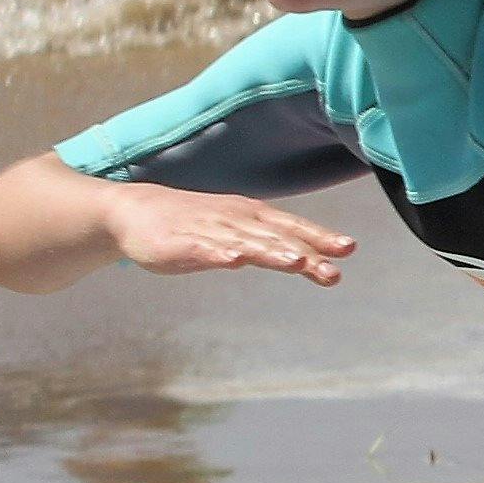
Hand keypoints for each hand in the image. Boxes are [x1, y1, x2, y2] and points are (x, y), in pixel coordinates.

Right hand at [100, 181, 356, 286]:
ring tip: (297, 263)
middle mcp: (235, 220)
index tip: (349, 249)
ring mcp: (208, 230)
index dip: (320, 237)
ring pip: (245, 242)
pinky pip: (203, 248)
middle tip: (334, 271)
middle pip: (276, 238)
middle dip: (306, 253)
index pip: (293, 227)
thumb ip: (271, 246)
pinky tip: (234, 261)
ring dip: (272, 252)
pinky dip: (220, 253)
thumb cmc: (193, 224)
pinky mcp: (179, 243)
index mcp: (252, 217)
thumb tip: (310, 259)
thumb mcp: (237, 234)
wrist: (134, 211)